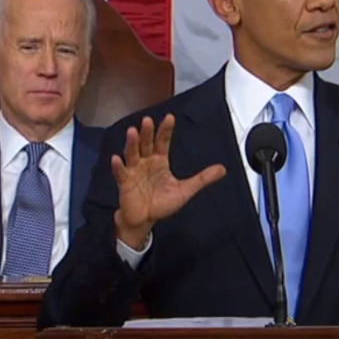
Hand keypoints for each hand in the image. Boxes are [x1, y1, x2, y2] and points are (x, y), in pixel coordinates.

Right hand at [112, 114, 225, 247]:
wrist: (145, 219)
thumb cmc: (162, 203)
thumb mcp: (185, 190)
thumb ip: (202, 179)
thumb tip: (222, 169)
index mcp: (160, 161)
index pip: (163, 142)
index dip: (166, 130)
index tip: (170, 118)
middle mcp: (146, 162)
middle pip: (146, 144)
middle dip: (147, 132)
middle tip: (148, 120)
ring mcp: (134, 171)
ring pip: (133, 154)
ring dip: (132, 143)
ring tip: (132, 132)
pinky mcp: (125, 183)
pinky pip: (121, 173)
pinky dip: (118, 166)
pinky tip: (117, 159)